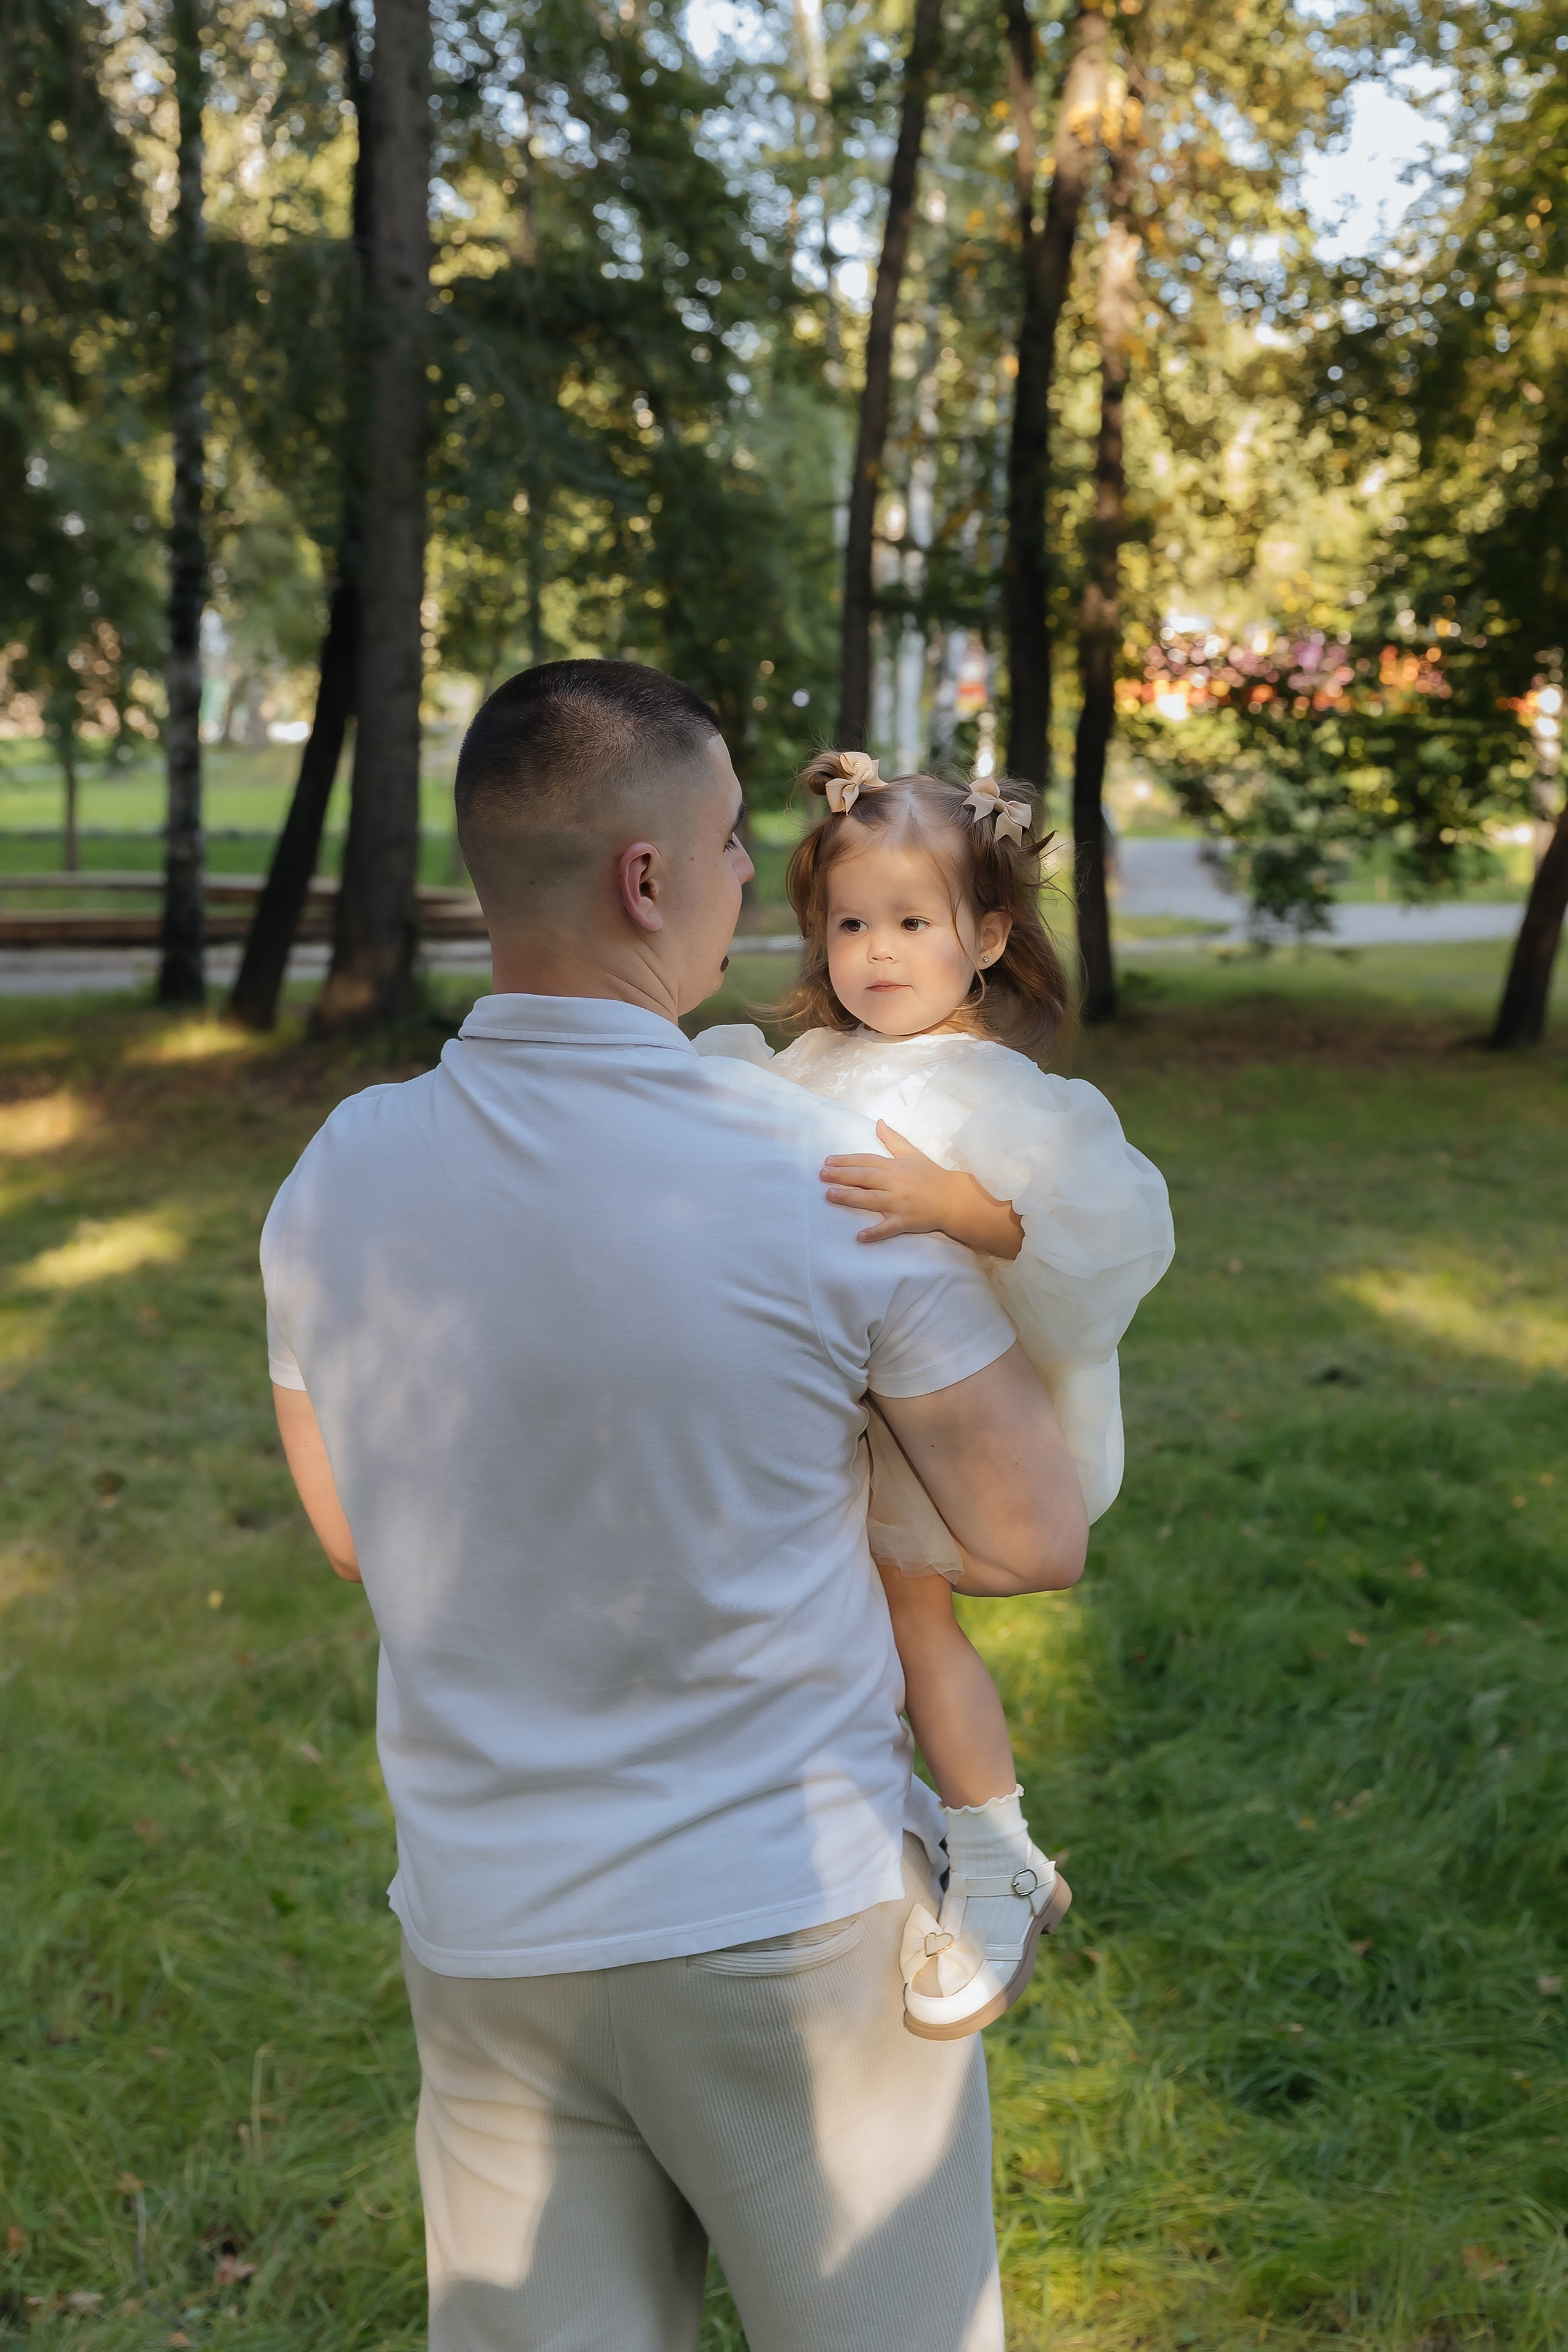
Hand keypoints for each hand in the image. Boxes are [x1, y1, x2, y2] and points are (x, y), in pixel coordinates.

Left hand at [821, 1123, 1023, 1257]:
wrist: (953, 1198)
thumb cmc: (931, 1175)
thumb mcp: (912, 1154)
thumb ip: (892, 1140)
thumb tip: (878, 1122)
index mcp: (896, 1167)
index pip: (867, 1161)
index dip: (847, 1160)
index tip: (828, 1160)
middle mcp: (896, 1183)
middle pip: (865, 1177)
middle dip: (842, 1175)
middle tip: (822, 1175)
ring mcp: (899, 1203)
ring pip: (871, 1200)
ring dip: (850, 1198)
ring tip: (830, 1195)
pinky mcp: (905, 1221)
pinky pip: (888, 1228)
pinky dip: (875, 1233)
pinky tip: (859, 1237)